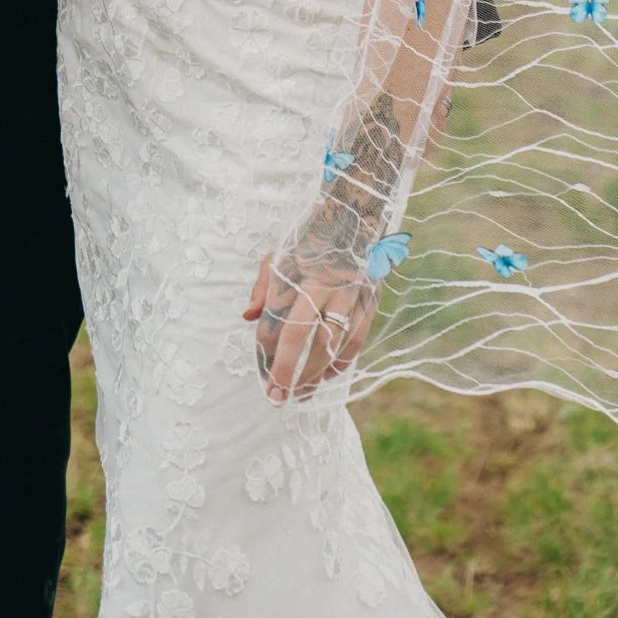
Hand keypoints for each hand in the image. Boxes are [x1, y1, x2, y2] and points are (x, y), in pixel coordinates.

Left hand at [245, 254, 376, 402]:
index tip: (263, 372)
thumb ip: (262, 287)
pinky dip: (341, 364)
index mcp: (295, 276)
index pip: (275, 322)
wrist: (353, 219)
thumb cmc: (309, 241)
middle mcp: (322, 288)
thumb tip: (248, 317)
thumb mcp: (278, 255)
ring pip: (331, 347)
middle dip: (288, 373)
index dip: (266, 352)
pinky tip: (327, 376)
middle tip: (277, 398)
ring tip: (302, 394)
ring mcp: (348, 297)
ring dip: (315, 376)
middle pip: (301, 339)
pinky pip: (355, 343)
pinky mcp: (368, 304)